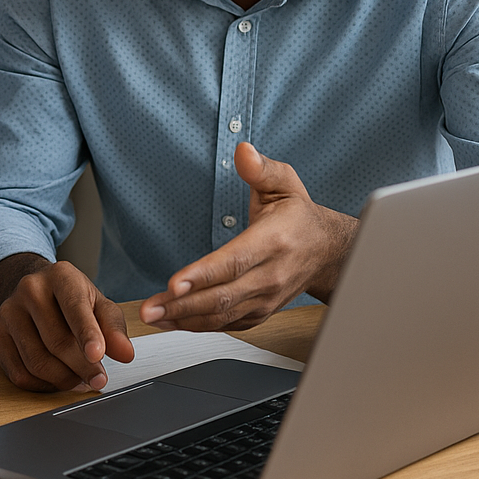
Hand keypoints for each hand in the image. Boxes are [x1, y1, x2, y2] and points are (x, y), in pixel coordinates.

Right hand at [0, 254, 133, 391]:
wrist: (35, 291)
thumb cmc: (72, 299)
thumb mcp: (99, 305)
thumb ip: (113, 328)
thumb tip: (125, 353)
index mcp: (60, 276)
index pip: (74, 307)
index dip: (87, 335)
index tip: (98, 356)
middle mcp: (30, 289)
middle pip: (56, 341)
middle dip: (81, 367)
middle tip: (98, 380)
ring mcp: (9, 312)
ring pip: (36, 362)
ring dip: (63, 379)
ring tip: (80, 379)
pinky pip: (19, 373)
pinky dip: (42, 385)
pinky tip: (57, 379)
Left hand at [140, 143, 357, 331]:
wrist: (329, 252)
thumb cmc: (299, 216)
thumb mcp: (285, 184)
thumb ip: (261, 168)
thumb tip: (243, 151)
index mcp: (273, 241)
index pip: (234, 262)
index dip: (202, 275)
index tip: (174, 283)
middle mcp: (270, 275)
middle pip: (222, 296)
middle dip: (181, 305)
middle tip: (149, 309)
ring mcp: (265, 298)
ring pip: (221, 315)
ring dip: (183, 320)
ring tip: (152, 317)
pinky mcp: (260, 312)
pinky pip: (226, 324)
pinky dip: (198, 326)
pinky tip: (172, 322)